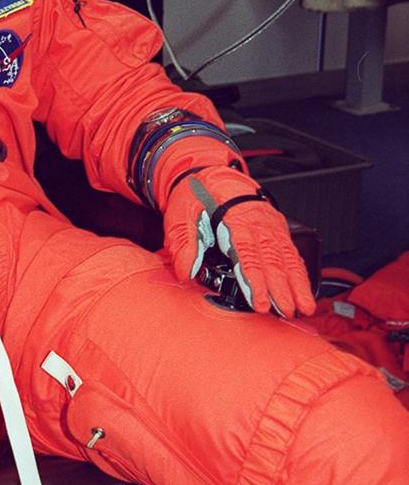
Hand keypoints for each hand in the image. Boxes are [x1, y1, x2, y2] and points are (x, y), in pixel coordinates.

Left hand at [162, 166, 315, 317]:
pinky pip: (290, 250)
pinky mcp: (276, 226)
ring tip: (305, 306)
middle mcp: (257, 222)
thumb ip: (183, 244)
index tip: (261, 303)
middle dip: (282, 289)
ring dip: (297, 283)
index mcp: (233, 219)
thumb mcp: (179, 215)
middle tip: (288, 312)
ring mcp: (270, 224)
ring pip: (287, 256)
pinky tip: (305, 287)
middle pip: (272, 259)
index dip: (255, 282)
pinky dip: (299, 270)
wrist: (209, 173)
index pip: (247, 255)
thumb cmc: (196, 194)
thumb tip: (185, 271)